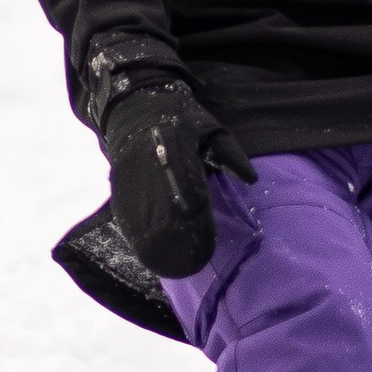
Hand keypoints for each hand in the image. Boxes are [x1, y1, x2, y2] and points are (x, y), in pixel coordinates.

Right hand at [101, 79, 256, 280]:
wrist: (136, 105)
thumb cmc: (182, 118)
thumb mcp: (211, 129)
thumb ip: (231, 154)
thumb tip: (252, 179)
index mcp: (178, 148)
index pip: (189, 191)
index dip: (197, 221)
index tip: (206, 242)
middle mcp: (152, 164)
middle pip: (164, 211)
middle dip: (178, 240)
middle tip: (194, 262)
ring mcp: (131, 176)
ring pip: (142, 217)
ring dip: (156, 244)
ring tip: (172, 266)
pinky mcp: (118, 183)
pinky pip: (126, 214)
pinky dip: (137, 234)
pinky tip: (148, 251)